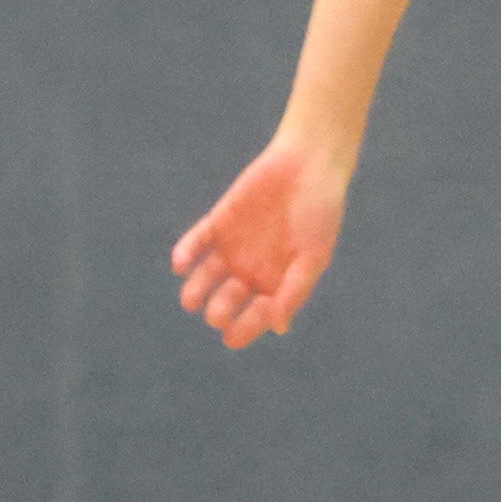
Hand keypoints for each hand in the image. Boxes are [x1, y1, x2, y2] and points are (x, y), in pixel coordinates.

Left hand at [171, 137, 351, 350]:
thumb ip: (295, 290)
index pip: (258, 314)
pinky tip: (180, 264)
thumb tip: (279, 328)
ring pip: (206, 277)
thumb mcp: (313, 255)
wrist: (308, 164)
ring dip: (195, 291)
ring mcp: (235, 246)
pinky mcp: (219, 223)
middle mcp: (255, 268)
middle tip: (218, 313)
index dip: (245, 328)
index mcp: (280, 280)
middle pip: (228, 300)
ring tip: (191, 301)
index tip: (232, 337)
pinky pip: (196, 243)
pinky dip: (186, 253)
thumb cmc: (320, 212)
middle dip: (220, 311)